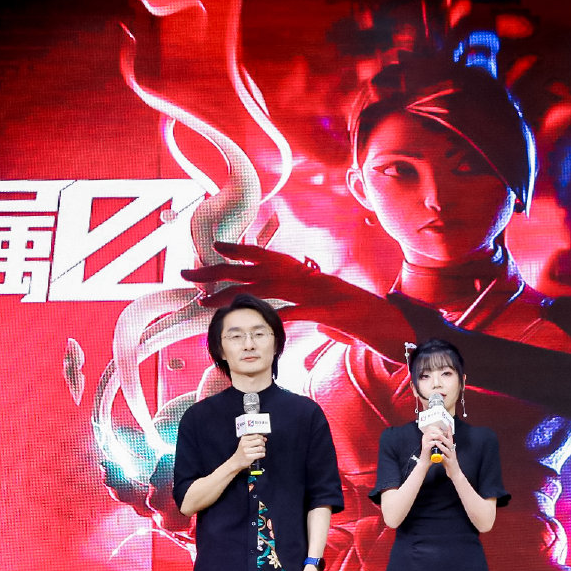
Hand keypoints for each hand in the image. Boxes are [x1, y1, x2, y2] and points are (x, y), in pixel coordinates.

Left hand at [183, 242, 402, 359]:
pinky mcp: (323, 311)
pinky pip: (292, 313)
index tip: (213, 246)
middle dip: (215, 270)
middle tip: (185, 272)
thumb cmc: (354, 314)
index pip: (266, 255)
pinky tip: (251, 323)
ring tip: (203, 302)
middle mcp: (304, 277)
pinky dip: (272, 318)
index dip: (239, 250)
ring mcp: (313, 293)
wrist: (385, 320)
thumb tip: (288, 315)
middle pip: (252, 270)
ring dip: (231, 295)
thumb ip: (302, 308)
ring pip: (263, 289)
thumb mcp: (323, 307)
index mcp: (303, 273)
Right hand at [231, 433, 265, 472]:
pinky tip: (260, 454)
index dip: (261, 437)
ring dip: (263, 449)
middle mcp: (244, 444)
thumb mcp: (246, 443)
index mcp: (243, 439)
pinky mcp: (249, 457)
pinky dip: (262, 454)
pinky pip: (260, 454)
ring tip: (261, 451)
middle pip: (259, 441)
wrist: (236, 461)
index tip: (262, 439)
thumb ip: (255, 439)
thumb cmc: (242, 452)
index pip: (256, 435)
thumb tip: (264, 438)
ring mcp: (246, 451)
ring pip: (261, 448)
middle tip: (261, 445)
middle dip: (263, 443)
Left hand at [420, 425, 459, 475]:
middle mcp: (452, 451)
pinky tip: (440, 455)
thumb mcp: (446, 454)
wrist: (455, 473)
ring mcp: (451, 457)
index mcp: (451, 449)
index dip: (449, 432)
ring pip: (447, 450)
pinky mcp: (450, 463)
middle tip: (438, 434)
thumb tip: (438, 442)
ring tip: (437, 443)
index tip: (448, 425)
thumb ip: (443, 449)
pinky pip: (446, 459)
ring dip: (442, 446)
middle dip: (443, 438)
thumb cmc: (449, 463)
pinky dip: (443, 457)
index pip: (450, 439)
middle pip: (449, 443)